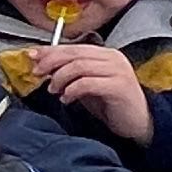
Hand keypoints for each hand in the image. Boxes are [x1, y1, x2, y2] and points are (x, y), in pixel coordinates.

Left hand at [21, 39, 153, 143]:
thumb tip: (42, 65)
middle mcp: (113, 58)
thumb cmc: (111, 104)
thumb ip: (69, 73)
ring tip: (54, 90)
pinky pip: (88, 83)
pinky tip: (67, 98)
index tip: (32, 56)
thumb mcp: (86, 85)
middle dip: (51, 62)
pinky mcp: (119, 86)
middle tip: (38, 73)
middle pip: (74, 53)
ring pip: (79, 66)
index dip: (50, 51)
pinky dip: (72, 90)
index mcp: (105, 54)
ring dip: (60, 78)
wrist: (138, 124)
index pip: (73, 47)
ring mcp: (118, 71)